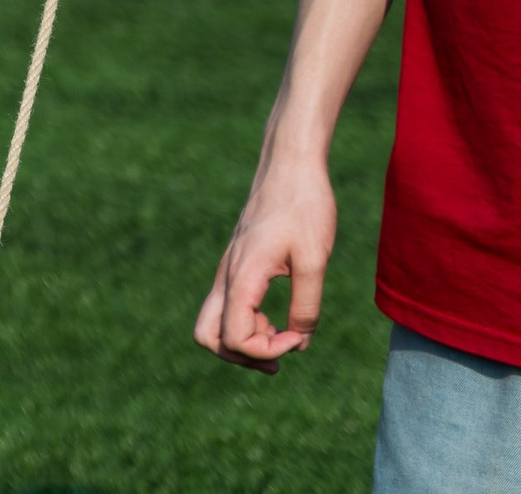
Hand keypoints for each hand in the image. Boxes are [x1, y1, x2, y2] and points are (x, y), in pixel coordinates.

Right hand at [193, 154, 336, 372]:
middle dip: (241, 356)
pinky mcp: (237, 264)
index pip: (235, 338)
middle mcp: (226, 276)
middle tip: (277, 357)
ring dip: (245, 341)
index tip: (299, 335)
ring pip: (214, 323)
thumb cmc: (304, 206)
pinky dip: (249, 322)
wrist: (290, 164)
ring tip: (283, 337)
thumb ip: (306, 306)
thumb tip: (300, 341)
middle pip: (207, 336)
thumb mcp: (314, 259)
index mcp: (241, 276)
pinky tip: (279, 316)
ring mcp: (228, 269)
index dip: (269, 349)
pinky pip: (229, 306)